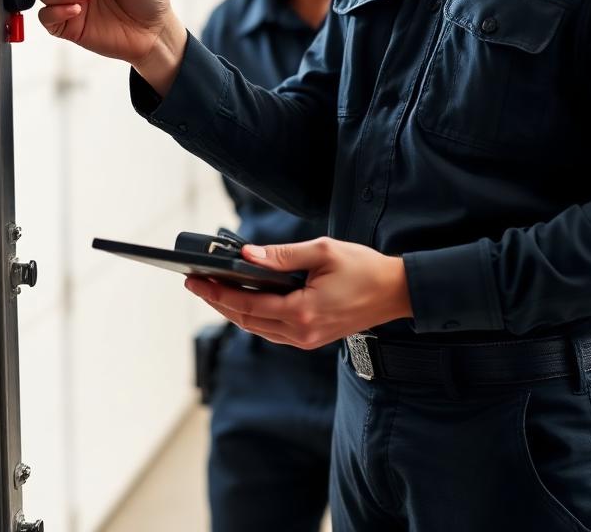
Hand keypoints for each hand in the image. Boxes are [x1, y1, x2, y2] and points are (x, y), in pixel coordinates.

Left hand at [184, 237, 412, 348]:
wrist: (396, 292)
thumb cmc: (364, 268)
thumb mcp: (322, 252)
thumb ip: (283, 255)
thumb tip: (248, 254)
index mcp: (302, 312)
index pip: (247, 305)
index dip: (217, 294)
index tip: (195, 280)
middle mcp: (301, 332)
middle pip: (246, 320)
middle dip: (218, 302)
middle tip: (194, 283)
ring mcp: (306, 339)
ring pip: (258, 328)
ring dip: (233, 310)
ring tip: (212, 290)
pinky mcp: (312, 338)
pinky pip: (273, 330)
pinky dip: (254, 315)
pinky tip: (244, 301)